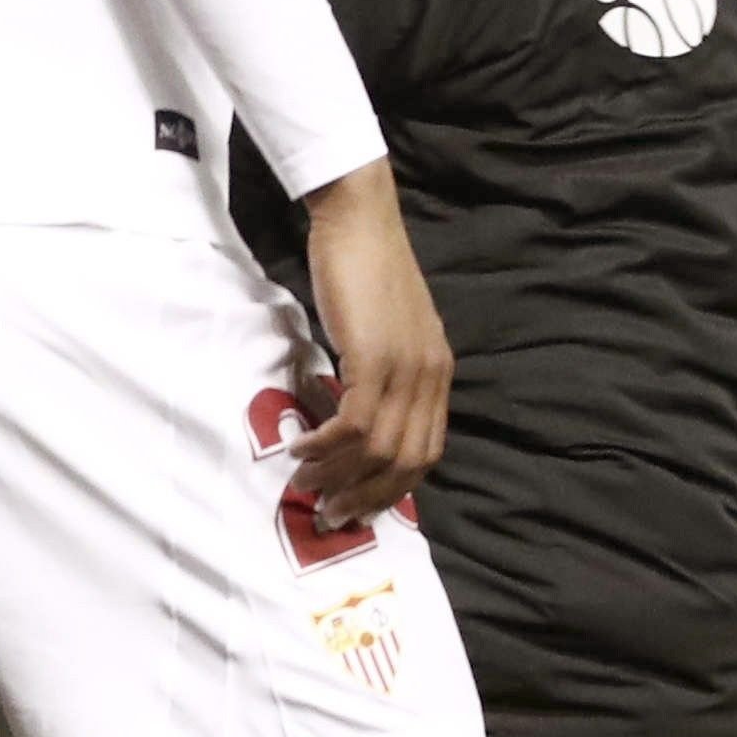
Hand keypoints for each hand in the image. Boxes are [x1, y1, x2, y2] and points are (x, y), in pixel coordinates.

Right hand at [294, 160, 450, 528]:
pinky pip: (354, 423)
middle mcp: (430, 375)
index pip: (425, 454)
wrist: (360, 223)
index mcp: (436, 373)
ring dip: (337, 474)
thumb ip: (379, 376)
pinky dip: (325, 445)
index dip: (389, 491)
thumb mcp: (381, 334)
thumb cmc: (363, 273)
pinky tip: (300, 446)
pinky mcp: (376, 356)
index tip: (353, 507)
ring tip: (303, 482)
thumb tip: (351, 423)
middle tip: (326, 513)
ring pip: (379, 449)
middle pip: (406, 461)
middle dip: (364, 496)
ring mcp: (407, 367)